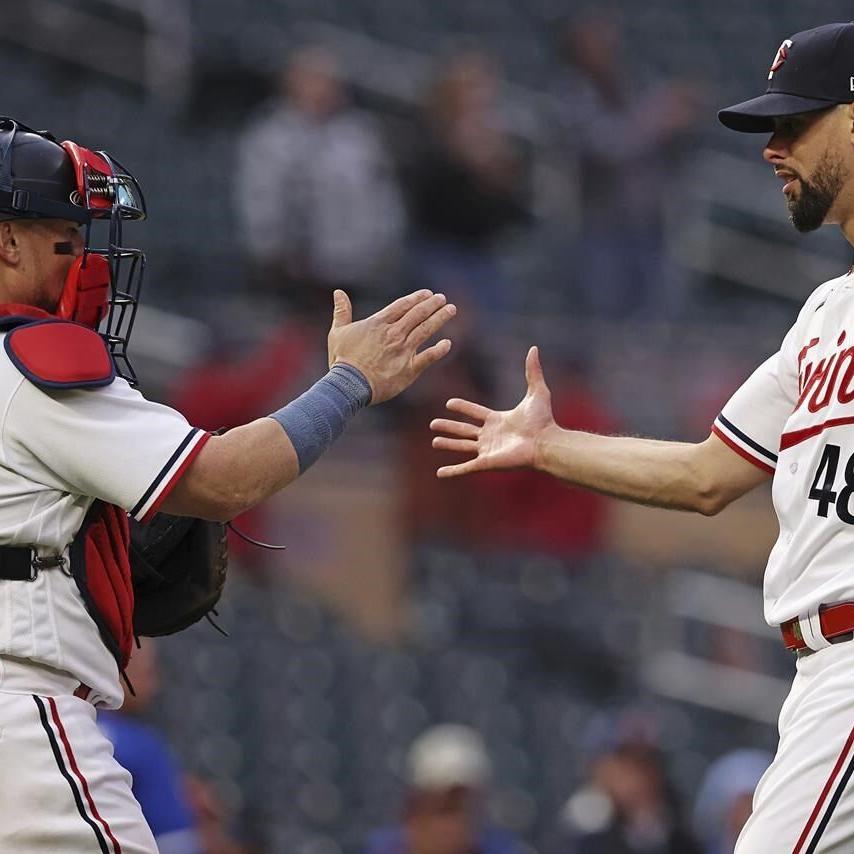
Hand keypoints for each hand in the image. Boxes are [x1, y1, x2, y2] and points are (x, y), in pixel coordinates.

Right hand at [327, 289, 454, 404]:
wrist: (349, 385)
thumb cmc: (342, 360)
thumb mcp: (338, 332)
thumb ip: (341, 311)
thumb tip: (338, 292)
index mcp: (378, 324)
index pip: (402, 305)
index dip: (416, 298)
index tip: (427, 294)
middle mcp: (394, 334)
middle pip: (418, 314)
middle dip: (432, 304)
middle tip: (442, 298)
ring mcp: (403, 350)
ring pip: (426, 330)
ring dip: (440, 318)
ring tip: (451, 310)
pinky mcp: (409, 369)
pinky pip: (429, 357)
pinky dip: (439, 350)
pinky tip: (448, 343)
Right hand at [430, 346, 555, 476]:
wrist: (545, 442)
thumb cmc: (543, 420)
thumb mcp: (537, 391)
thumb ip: (533, 371)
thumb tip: (534, 348)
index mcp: (498, 420)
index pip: (475, 413)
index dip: (463, 408)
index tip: (449, 403)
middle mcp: (491, 436)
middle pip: (465, 430)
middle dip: (449, 427)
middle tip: (433, 424)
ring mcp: (487, 450)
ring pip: (462, 447)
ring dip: (448, 444)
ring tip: (434, 441)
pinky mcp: (486, 463)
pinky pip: (465, 467)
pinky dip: (452, 471)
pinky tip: (440, 473)